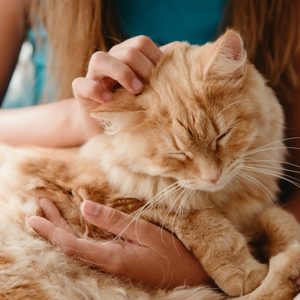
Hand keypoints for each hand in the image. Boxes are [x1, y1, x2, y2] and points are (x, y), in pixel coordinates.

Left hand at [28, 198, 207, 287]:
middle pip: (70, 247)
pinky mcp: (116, 262)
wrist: (187, 274)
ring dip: (61, 230)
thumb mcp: (144, 232)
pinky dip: (74, 236)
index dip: (51, 231)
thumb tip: (84, 206)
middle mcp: (106, 264)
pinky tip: (72, 228)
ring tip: (49, 214)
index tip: (34, 217)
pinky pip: (87, 249)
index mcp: (112, 257)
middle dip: (51, 228)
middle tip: (36, 210)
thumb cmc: (170, 252)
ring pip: (77, 248)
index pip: (71, 244)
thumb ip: (113, 221)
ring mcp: (111, 265)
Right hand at [72, 35, 175, 140]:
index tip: (163, 80)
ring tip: (136, 91)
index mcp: (127, 58)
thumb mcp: (150, 93)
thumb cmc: (134, 108)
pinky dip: (95, 90)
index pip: (141, 43)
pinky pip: (82, 84)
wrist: (108, 128)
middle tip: (149, 88)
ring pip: (100, 58)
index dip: (154, 58)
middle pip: (126, 50)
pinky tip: (109, 100)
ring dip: (121, 73)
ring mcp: (94, 76)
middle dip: (142, 68)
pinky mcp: (81, 93)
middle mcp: (111, 62)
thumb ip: (161, 76)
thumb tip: (183, 59)